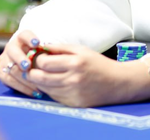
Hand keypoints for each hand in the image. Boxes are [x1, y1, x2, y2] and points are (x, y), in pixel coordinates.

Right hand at [0, 30, 44, 97]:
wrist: (22, 60)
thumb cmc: (36, 56)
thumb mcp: (41, 50)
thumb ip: (45, 52)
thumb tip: (54, 59)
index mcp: (22, 38)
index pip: (25, 35)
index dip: (30, 38)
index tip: (37, 43)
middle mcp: (11, 47)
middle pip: (13, 51)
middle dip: (20, 59)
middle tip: (28, 67)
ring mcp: (4, 59)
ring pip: (11, 68)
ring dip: (23, 78)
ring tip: (36, 85)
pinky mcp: (0, 71)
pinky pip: (9, 80)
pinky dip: (22, 87)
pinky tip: (33, 91)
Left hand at [28, 44, 149, 107]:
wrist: (117, 83)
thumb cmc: (98, 63)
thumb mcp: (81, 49)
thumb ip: (60, 47)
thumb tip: (40, 47)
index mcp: (75, 63)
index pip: (44, 63)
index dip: (37, 59)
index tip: (37, 56)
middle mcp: (73, 79)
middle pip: (40, 78)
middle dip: (32, 72)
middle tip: (32, 67)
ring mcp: (73, 94)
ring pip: (45, 89)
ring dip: (39, 82)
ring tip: (42, 74)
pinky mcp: (73, 103)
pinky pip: (54, 97)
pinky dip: (50, 90)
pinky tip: (54, 83)